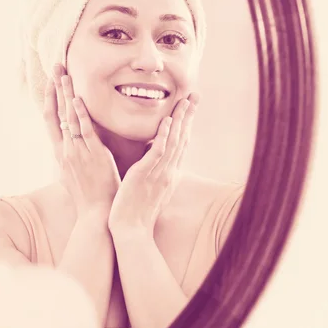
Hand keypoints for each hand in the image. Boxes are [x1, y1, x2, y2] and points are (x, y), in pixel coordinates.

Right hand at [43, 64, 120, 216]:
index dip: (50, 100)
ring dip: (65, 94)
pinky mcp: (91, 155)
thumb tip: (73, 150)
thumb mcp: (75, 175)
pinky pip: (84, 131)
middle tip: (55, 67)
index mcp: (60, 154)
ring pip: (67, 118)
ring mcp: (76, 152)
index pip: (50, 121)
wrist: (95, 214)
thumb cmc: (88, 196)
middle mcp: (64, 150)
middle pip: (55, 113)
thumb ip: (74, 159)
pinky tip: (77, 98)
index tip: (50, 82)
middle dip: (55, 88)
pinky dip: (80, 114)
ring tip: (63, 73)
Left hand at [108, 94, 198, 235]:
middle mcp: (169, 172)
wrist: (132, 231)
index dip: (187, 124)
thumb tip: (154, 157)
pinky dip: (165, 136)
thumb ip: (155, 172)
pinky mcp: (146, 175)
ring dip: (180, 120)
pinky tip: (168, 122)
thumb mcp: (150, 189)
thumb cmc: (137, 212)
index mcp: (169, 174)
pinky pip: (158, 153)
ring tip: (185, 101)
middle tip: (195, 96)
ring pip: (173, 142)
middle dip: (189, 116)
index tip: (190, 107)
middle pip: (182, 139)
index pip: (181, 144)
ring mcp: (159, 173)